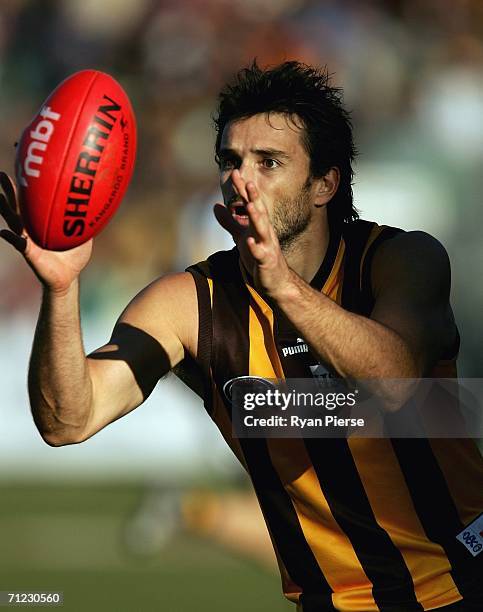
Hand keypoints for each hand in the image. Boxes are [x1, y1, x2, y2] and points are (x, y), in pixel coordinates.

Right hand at [0, 172, 92, 294]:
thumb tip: (98, 202)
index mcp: (42, 220)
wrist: (70, 276)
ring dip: (5, 209)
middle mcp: (32, 227)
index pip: (32, 199)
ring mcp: (28, 239)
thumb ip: (86, 219)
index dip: (27, 185)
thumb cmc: (75, 254)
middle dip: (9, 190)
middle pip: (17, 205)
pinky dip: (11, 238)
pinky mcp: (30, 253)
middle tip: (3, 174)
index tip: (23, 167)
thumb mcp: (84, 234)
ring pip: (13, 221)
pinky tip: (3, 232)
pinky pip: (18, 244)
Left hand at [214, 170, 290, 297]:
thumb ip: (229, 222)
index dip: (242, 189)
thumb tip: (215, 206)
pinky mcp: (266, 261)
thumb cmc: (259, 256)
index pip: (249, 203)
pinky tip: (249, 240)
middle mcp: (264, 232)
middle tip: (248, 182)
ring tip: (251, 205)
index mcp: (257, 225)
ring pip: (262, 229)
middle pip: (259, 211)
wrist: (276, 280)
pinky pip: (260, 253)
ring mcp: (267, 246)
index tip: (235, 172)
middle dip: (254, 197)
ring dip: (257, 217)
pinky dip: (255, 247)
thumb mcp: (241, 236)